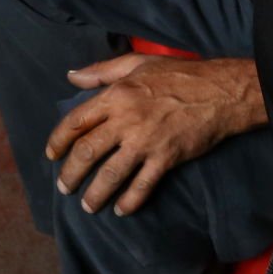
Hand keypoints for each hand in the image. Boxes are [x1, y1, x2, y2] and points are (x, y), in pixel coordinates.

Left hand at [47, 54, 268, 214]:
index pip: (76, 121)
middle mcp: (126, 120)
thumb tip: (71, 75)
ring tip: (87, 206)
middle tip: (65, 187)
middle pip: (87, 151)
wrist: (220, 92)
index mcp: (116, 95)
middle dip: (71, 173)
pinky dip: (130, 201)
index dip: (58, 140)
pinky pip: (142, 186)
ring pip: (110, 174)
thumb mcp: (137, 63)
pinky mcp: (166, 159)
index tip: (52, 154)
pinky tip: (121, 210)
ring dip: (95, 193)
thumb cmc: (180, 74)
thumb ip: (102, 71)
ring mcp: (146, 142)